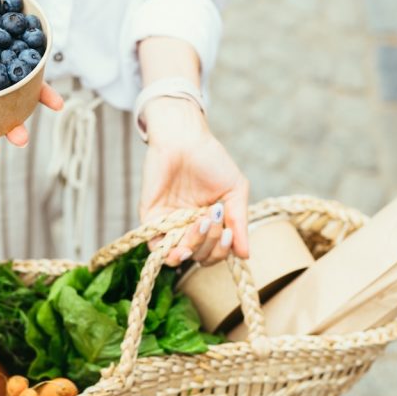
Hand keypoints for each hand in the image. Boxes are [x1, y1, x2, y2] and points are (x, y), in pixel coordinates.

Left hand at [139, 98, 249, 266]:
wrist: (184, 139)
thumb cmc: (211, 160)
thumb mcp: (235, 191)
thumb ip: (239, 223)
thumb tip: (245, 256)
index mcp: (207, 223)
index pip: (214, 253)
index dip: (222, 250)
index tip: (228, 231)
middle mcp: (187, 227)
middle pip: (199, 256)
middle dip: (211, 241)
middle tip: (213, 214)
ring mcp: (168, 224)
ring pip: (178, 256)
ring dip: (193, 246)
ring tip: (201, 222)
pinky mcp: (150, 218)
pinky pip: (155, 246)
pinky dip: (169, 249)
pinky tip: (182, 234)